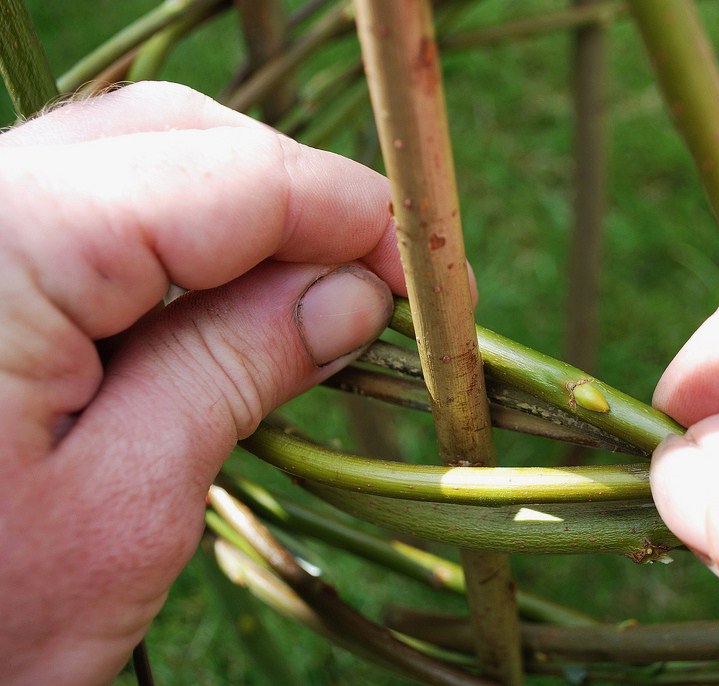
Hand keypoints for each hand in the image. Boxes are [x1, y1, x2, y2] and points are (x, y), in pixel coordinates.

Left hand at [0, 82, 405, 684]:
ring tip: (314, 292)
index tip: (423, 274)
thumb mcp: (126, 503)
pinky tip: (228, 297)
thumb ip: (237, 366)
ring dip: (242, 213)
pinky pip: (91, 206)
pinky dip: (181, 238)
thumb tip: (351, 291)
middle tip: (372, 282)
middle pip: (173, 135)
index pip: (222, 176)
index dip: (345, 211)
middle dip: (294, 195)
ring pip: (133, 158)